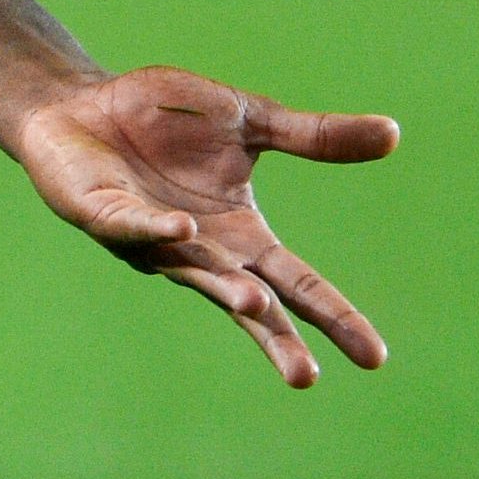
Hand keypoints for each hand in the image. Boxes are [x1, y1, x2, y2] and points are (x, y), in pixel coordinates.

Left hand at [10, 65, 394, 387]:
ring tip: (257, 304)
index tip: (375, 358)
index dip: (333, 317)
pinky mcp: (104, 214)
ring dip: (224, 288)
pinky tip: (183, 233)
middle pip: (250, 302)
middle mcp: (200, 250)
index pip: (297, 284)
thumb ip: (315, 137)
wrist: (83, 102)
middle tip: (306, 376)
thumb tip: (395, 134)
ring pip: (193, 273)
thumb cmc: (164, 119)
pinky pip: (134, 227)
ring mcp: (151, 239)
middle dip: (275, 338)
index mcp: (240, 234)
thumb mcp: (251, 121)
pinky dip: (157, 232)